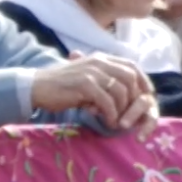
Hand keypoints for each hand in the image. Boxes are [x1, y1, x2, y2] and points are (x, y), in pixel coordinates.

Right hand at [31, 52, 156, 131]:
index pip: (132, 66)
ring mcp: (92, 72)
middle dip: (134, 99)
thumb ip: (105, 84)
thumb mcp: (87, 80)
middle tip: (130, 116)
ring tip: (117, 122)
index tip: (144, 100)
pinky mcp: (85, 85)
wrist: (37, 87)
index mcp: (101, 59)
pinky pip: (107, 102)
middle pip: (130, 78)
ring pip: (121, 91)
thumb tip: (124, 99)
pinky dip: (111, 115)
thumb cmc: (62, 87)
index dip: (143, 83)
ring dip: (122, 110)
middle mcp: (99, 62)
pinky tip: (107, 123)